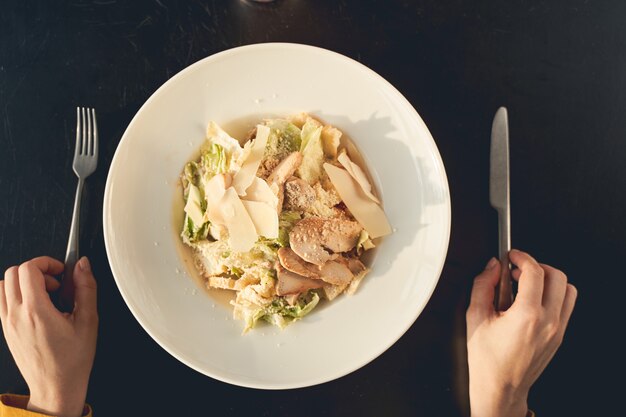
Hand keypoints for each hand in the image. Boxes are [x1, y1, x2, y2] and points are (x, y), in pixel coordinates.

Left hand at [0, 256, 97, 416]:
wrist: (56, 387)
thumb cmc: (72, 360)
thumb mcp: (88, 321)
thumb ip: (86, 288)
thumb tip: (82, 266)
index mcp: (37, 312)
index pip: (29, 269)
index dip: (46, 263)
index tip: (60, 271)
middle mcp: (17, 316)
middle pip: (13, 273)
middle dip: (36, 270)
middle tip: (54, 282)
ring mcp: (7, 323)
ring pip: (3, 286)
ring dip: (22, 282)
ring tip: (43, 293)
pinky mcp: (5, 331)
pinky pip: (1, 302)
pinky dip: (15, 295)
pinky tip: (35, 306)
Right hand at [466, 249, 576, 416]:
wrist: (500, 388)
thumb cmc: (487, 359)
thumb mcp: (475, 317)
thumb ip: (482, 285)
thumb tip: (491, 267)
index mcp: (527, 316)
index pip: (535, 272)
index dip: (522, 257)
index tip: (512, 256)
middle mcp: (548, 322)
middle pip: (557, 276)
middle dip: (536, 266)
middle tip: (517, 270)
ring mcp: (557, 330)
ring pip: (567, 290)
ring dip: (549, 280)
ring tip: (527, 284)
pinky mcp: (559, 336)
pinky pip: (566, 306)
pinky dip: (553, 295)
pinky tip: (532, 300)